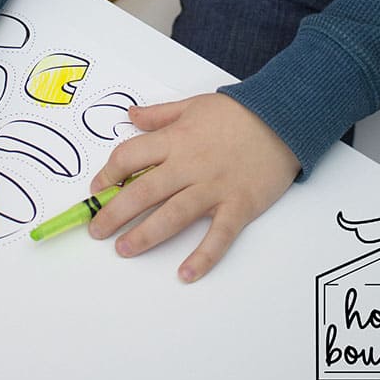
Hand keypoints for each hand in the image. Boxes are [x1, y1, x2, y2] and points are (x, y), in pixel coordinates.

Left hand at [88, 93, 299, 281]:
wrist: (282, 118)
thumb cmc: (238, 112)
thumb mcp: (192, 105)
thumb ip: (159, 114)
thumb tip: (131, 115)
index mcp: (175, 139)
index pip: (130, 157)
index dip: (109, 174)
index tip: (98, 188)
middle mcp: (189, 165)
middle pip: (143, 191)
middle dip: (115, 212)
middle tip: (96, 229)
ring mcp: (214, 187)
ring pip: (173, 215)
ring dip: (145, 235)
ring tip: (123, 248)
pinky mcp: (239, 205)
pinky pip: (218, 236)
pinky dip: (202, 257)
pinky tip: (185, 274)